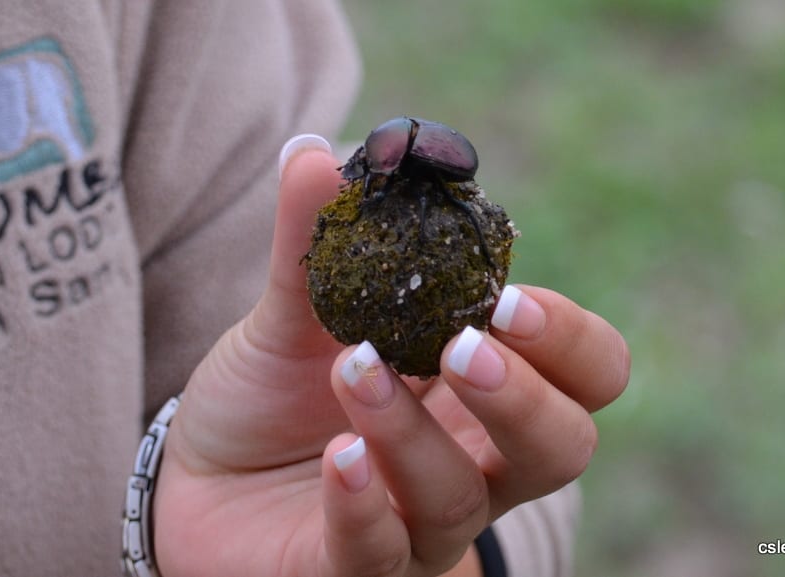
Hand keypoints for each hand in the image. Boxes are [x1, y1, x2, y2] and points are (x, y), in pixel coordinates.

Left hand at [152, 136, 629, 576]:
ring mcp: (418, 527)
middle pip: (562, 447)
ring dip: (413, 431)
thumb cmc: (271, 395)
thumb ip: (308, 241)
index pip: (585, 376)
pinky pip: (379, 556)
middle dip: (524, 395)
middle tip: (463, 344)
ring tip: (354, 371)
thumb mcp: (290, 314)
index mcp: (479, 391)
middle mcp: (471, 463)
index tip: (507, 296)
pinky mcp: (353, 572)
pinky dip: (365, 505)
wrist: (199, 477)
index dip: (569, 341)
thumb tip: (313, 152)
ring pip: (459, 500)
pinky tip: (341, 459)